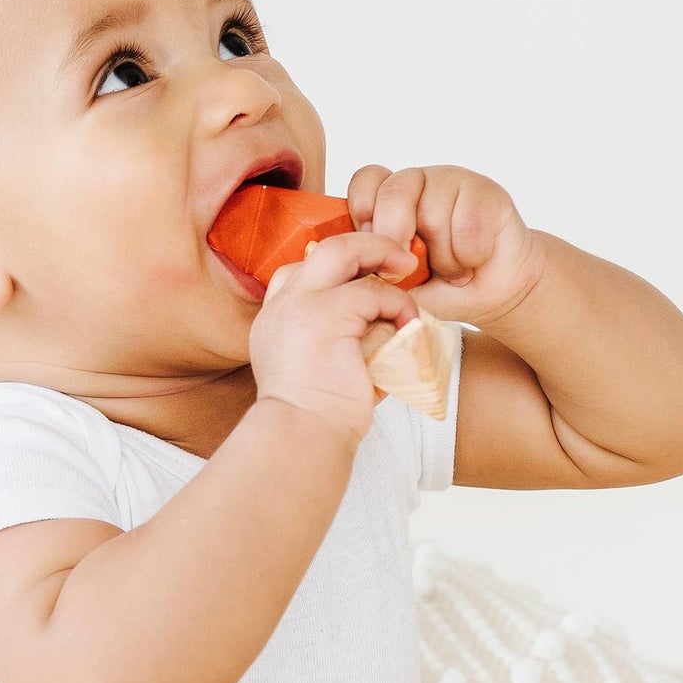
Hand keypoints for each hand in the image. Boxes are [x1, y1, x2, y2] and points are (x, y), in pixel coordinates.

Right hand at [247, 228, 427, 445]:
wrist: (303, 438)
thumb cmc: (317, 418)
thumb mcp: (320, 370)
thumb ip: (338, 340)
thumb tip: (381, 327)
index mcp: (274, 320)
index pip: (301, 272)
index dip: (338, 270)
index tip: (367, 281)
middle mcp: (281, 305)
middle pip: (323, 247)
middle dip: (367, 245)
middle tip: (400, 258)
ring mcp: (300, 304)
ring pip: (345, 253)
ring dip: (385, 265)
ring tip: (408, 286)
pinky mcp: (326, 313)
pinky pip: (373, 293)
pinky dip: (398, 305)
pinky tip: (408, 326)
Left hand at [343, 164, 543, 329]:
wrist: (493, 294)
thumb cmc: (442, 285)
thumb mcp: (396, 285)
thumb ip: (371, 270)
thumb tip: (347, 266)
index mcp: (389, 198)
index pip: (365, 182)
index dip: (365, 213)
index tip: (376, 250)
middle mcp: (418, 182)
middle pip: (393, 193)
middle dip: (397, 238)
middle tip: (412, 268)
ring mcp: (451, 182)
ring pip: (433, 212)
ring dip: (442, 257)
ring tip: (451, 269)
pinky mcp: (485, 191)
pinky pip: (468, 223)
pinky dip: (468, 255)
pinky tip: (473, 261)